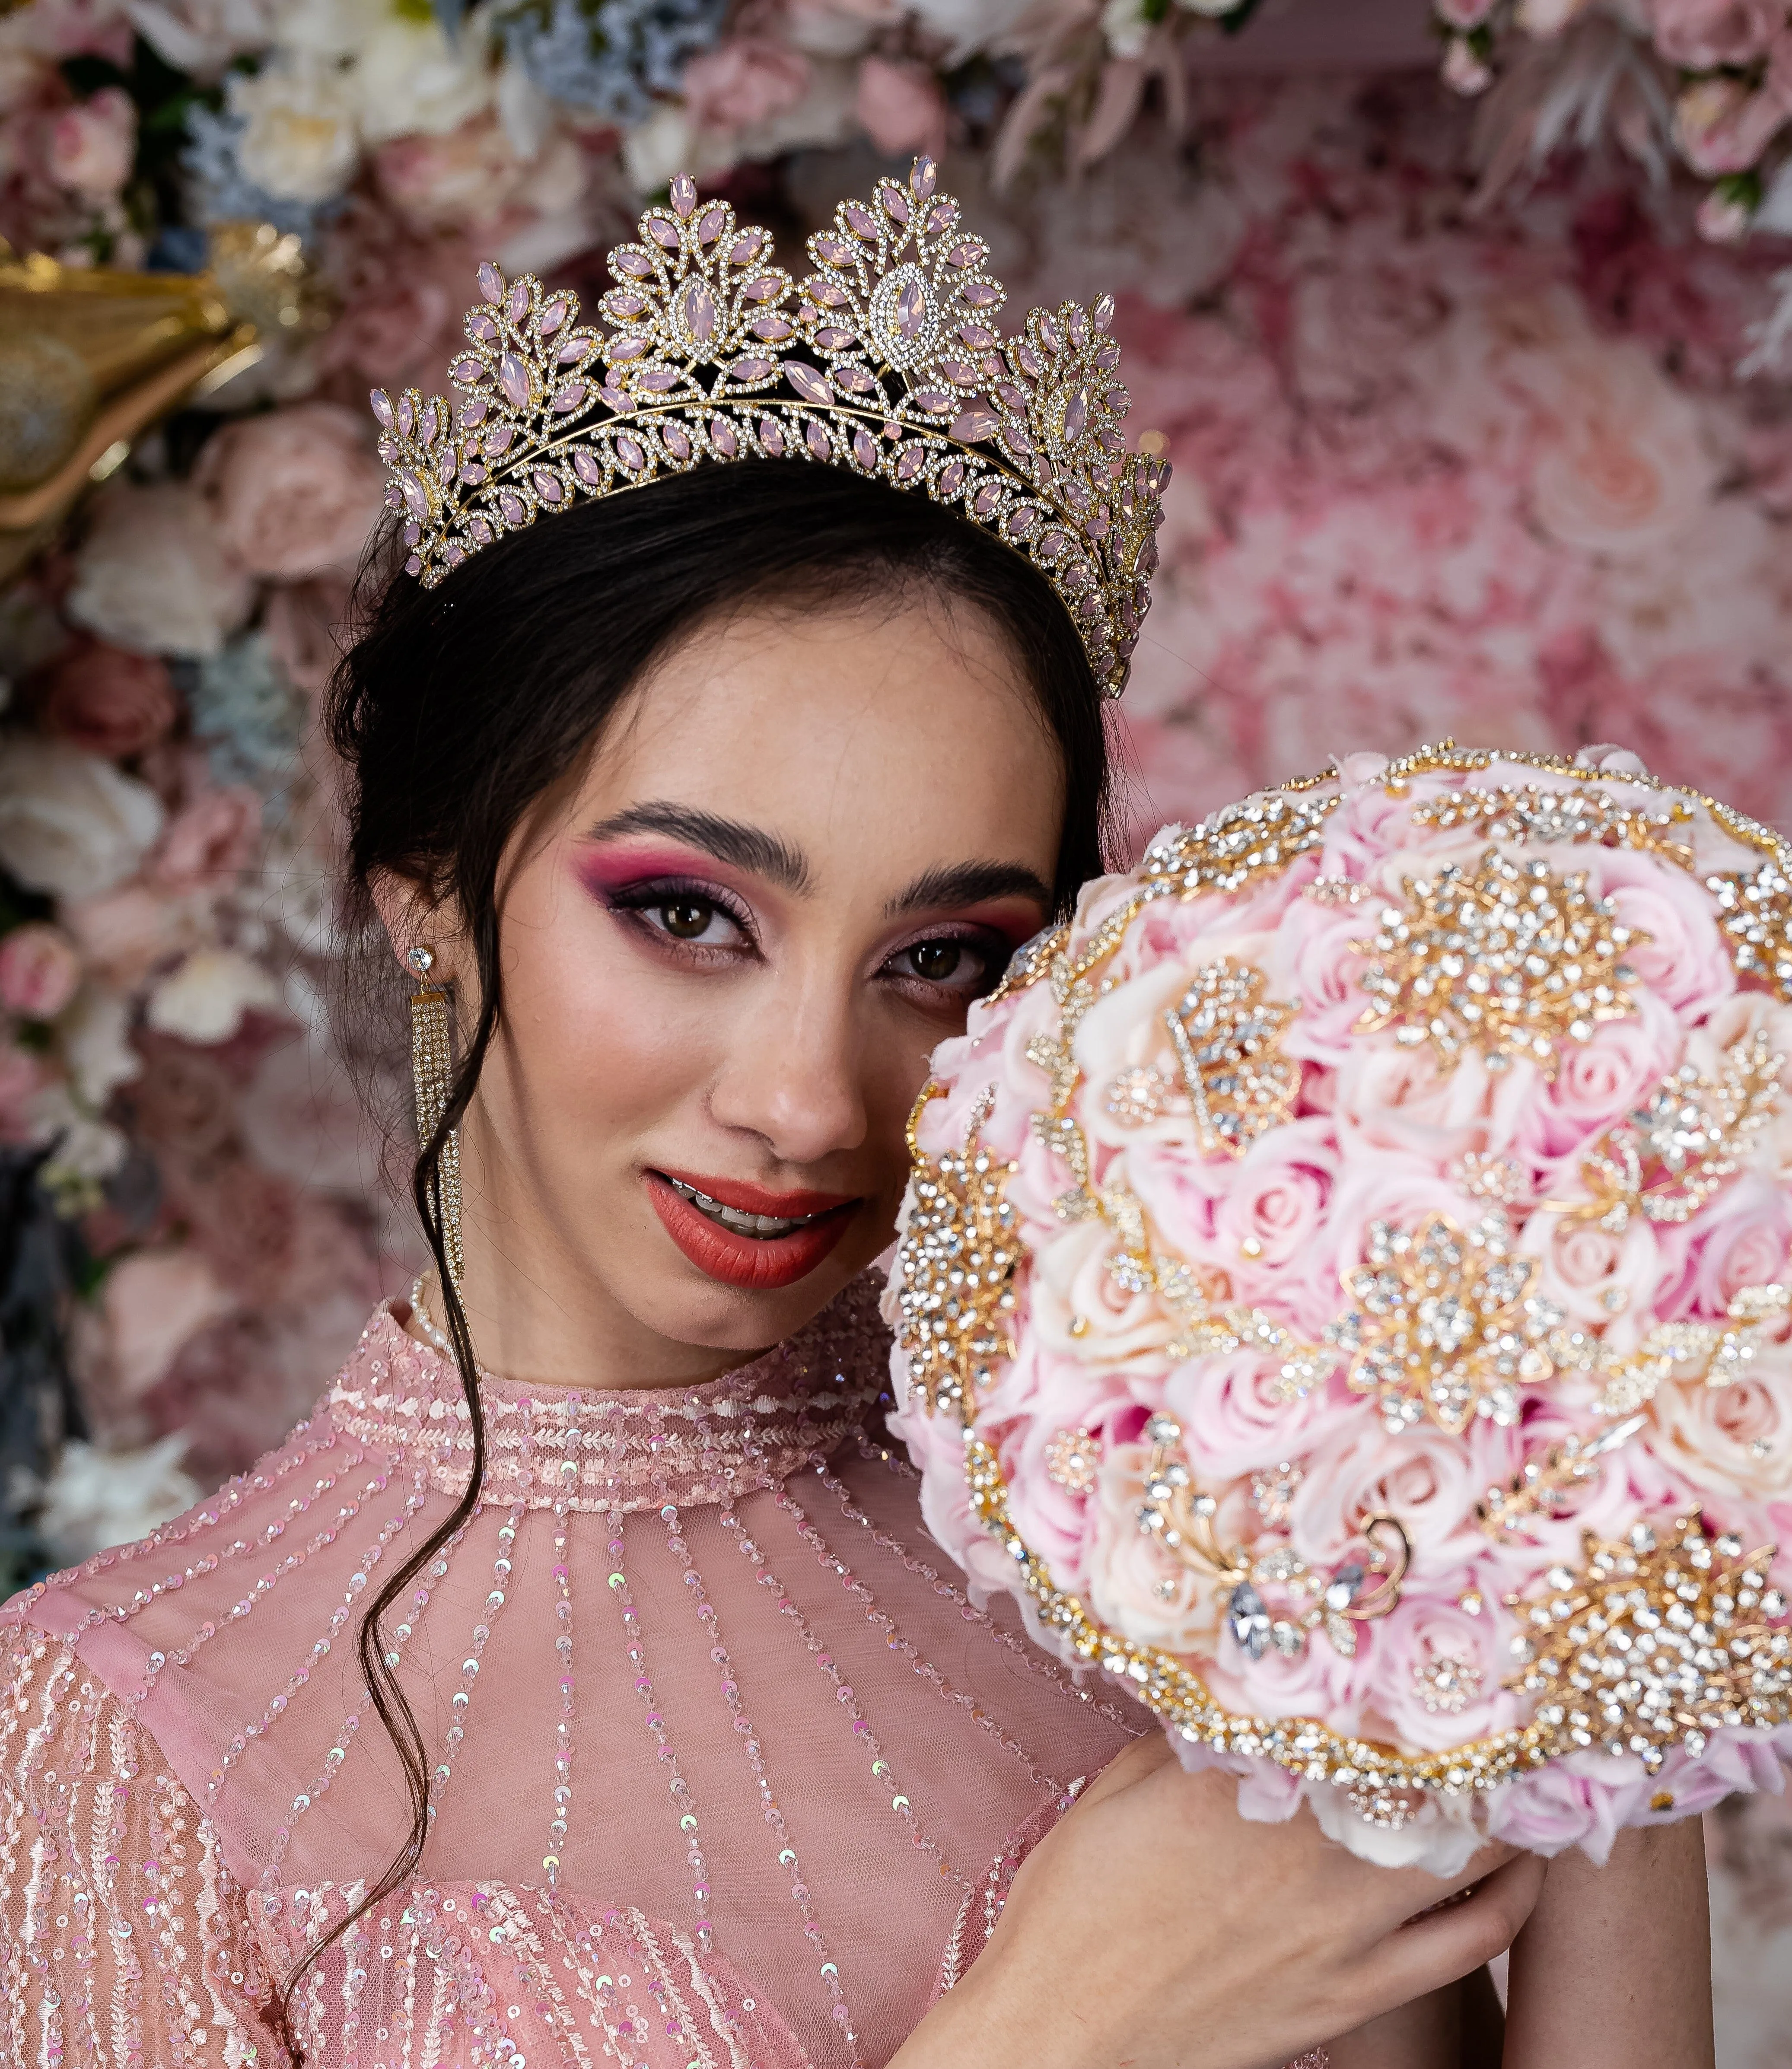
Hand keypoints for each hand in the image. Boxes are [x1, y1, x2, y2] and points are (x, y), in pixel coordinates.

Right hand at [894, 1732, 1546, 2068]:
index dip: (1415, 1677)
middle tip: (1513, 1695)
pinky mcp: (1355, 1996)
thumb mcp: (1118, 1788)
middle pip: (1440, 1774)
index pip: (1361, 1710)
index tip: (1446, 1648)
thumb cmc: (1075, 1905)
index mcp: (1245, 1782)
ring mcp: (1342, 1929)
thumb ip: (1196, 1735)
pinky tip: (1523, 1869)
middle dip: (1484, 1732)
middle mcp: (1309, 1848)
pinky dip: (1513, 1900)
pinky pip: (1471, 1944)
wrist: (1063, 2030)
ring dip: (1513, 1808)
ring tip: (1529, 1768)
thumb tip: (1247, 1685)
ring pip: (1477, 1855)